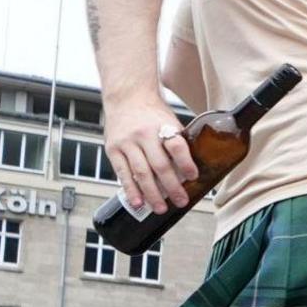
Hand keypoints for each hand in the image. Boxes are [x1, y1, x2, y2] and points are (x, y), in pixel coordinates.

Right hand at [106, 96, 199, 213]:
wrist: (126, 98)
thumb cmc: (152, 113)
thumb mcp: (170, 121)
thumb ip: (178, 142)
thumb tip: (194, 170)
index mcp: (162, 126)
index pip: (176, 146)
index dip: (186, 163)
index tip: (194, 177)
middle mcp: (143, 135)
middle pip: (159, 165)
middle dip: (172, 187)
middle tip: (181, 201)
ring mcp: (126, 143)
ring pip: (141, 173)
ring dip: (152, 194)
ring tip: (161, 208)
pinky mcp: (113, 150)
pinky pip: (122, 173)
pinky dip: (131, 190)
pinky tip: (138, 202)